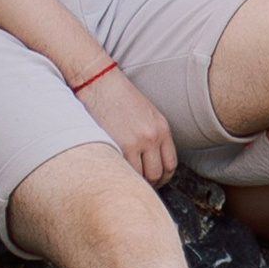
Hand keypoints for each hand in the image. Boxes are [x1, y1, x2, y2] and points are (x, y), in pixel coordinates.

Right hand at [80, 64, 175, 183]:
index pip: (170, 164)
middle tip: (138, 186)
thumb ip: (151, 135)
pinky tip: (114, 175)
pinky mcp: (119, 144)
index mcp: (162, 128)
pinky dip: (121, 176)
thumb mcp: (145, 114)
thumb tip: (148, 159)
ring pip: (143, 176)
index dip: (162, 177)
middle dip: (150, 184)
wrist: (98, 81)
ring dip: (135, 183)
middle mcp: (153, 136)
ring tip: (125, 182)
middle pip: (158, 174)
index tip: (153, 181)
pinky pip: (125, 171)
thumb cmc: (117, 96)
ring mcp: (137, 142)